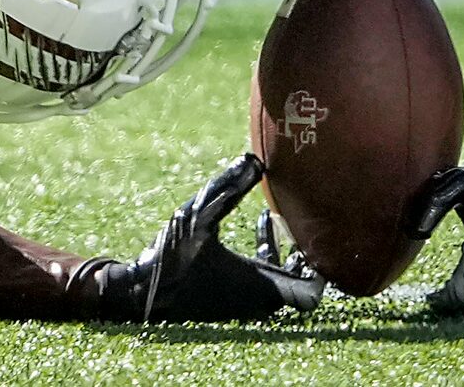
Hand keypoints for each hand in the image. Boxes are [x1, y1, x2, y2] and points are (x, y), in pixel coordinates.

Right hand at [70, 153, 322, 322]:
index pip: (309, 295)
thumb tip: (255, 160)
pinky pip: (262, 281)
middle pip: (299, 286)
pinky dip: (265, 256)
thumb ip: (228, 188)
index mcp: (258, 285)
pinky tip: (255, 223)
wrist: (139, 294)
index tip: (323, 242)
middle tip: (303, 222)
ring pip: (280, 283)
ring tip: (274, 218)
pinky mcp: (228, 299)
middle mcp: (256, 300)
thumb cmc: (170, 257)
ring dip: (283, 254)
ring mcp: (242, 303)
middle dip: (304, 256)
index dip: (322, 273)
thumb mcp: (199, 215)